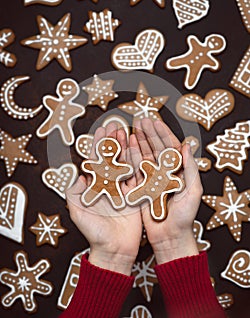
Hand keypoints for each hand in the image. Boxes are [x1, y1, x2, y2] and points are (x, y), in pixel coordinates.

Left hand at [66, 123, 141, 274]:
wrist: (114, 250)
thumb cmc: (94, 233)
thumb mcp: (78, 211)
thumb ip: (74, 191)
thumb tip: (74, 172)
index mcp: (95, 186)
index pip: (96, 161)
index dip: (98, 145)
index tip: (101, 130)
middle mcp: (109, 184)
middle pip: (111, 158)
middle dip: (112, 141)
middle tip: (115, 124)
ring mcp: (123, 188)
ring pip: (125, 163)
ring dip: (125, 147)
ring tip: (126, 130)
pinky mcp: (135, 194)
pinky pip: (137, 175)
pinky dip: (138, 161)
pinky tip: (138, 148)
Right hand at [133, 118, 201, 263]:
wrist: (170, 236)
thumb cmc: (184, 217)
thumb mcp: (193, 192)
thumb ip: (190, 168)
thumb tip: (187, 146)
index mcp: (178, 171)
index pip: (170, 147)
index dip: (162, 133)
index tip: (154, 121)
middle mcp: (164, 173)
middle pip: (155, 148)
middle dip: (148, 133)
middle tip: (140, 120)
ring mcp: (152, 179)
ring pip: (144, 156)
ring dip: (138, 142)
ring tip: (132, 128)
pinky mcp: (141, 187)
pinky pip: (135, 169)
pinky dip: (130, 157)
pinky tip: (126, 146)